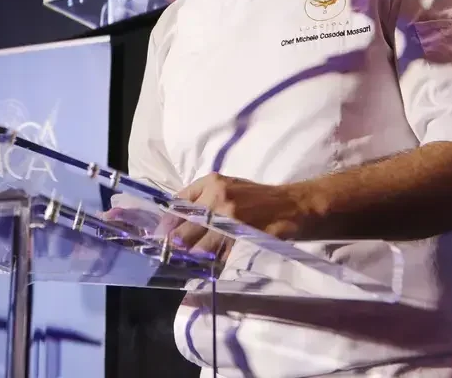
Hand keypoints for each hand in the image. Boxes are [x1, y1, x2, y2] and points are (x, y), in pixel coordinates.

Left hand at [160, 173, 310, 257]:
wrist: (292, 204)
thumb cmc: (256, 196)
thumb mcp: (227, 186)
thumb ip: (202, 198)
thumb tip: (175, 221)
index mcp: (211, 182)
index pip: (178, 203)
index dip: (167, 223)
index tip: (160, 236)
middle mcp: (218, 197)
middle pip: (185, 226)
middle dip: (175, 244)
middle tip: (168, 255)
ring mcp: (231, 217)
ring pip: (200, 244)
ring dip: (191, 257)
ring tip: (185, 265)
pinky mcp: (243, 235)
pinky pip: (220, 255)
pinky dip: (211, 263)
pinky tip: (207, 268)